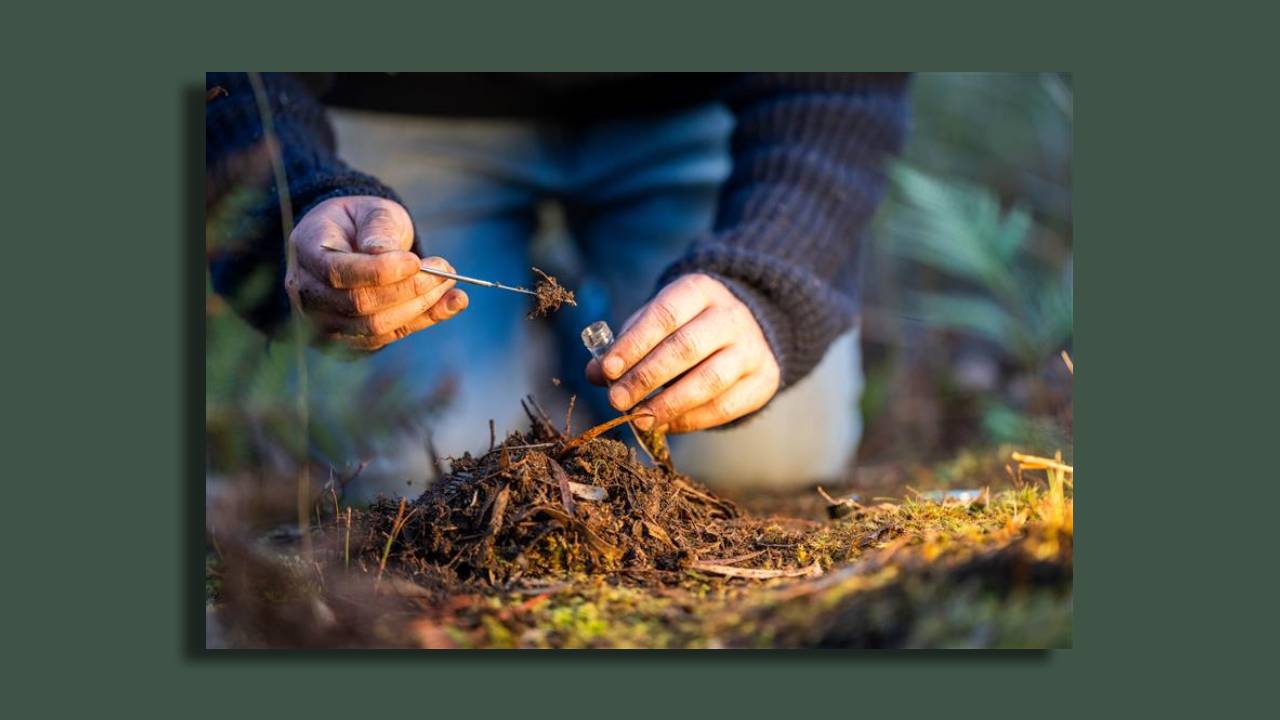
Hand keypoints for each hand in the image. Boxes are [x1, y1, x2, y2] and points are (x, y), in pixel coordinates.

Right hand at [284, 196, 467, 350]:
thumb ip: (379, 229)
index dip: (378, 271)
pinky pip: (386, 338)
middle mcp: (306, 291)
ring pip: (374, 327)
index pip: (337, 271)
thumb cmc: (362, 222)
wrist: (353, 242)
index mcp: (306, 250)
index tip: (416, 262)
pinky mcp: (348, 339)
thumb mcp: (372, 210)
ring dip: (420, 309)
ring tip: (451, 286)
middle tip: (446, 271)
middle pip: (357, 304)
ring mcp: (323, 321)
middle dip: (408, 290)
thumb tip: (388, 255)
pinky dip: (422, 322)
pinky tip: (451, 304)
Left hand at [586, 273, 780, 432]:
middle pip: (686, 347)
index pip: (665, 314)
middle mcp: (731, 315)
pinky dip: (690, 420)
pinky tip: (665, 425)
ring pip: (709, 380)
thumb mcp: (655, 323)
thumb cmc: (686, 327)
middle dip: (646, 377)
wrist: (747, 331)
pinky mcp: (765, 379)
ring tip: (639, 419)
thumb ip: (626, 344)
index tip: (607, 369)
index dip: (634, 343)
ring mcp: (752, 348)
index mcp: (700, 290)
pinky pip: (725, 406)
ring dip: (668, 404)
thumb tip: (595, 373)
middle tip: (617, 400)